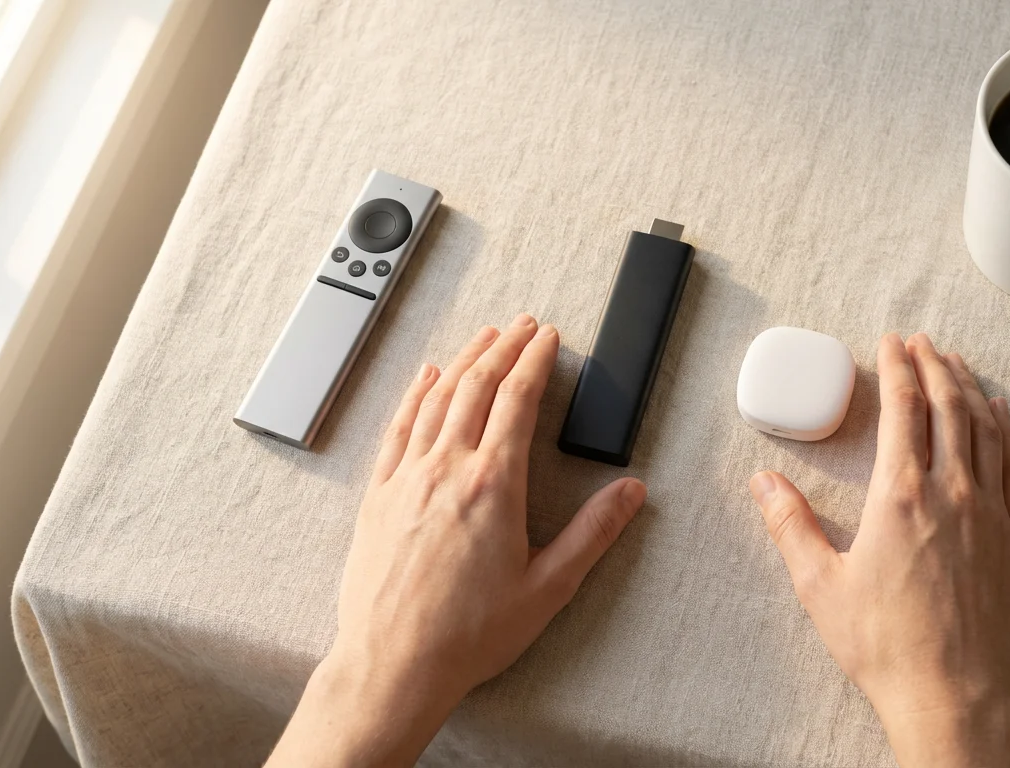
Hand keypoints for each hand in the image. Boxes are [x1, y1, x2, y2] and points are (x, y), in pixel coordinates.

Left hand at [267, 314, 646, 766]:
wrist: (393, 664)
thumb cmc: (469, 634)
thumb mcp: (549, 587)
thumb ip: (593, 533)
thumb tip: (630, 492)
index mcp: (493, 484)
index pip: (517, 400)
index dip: (535, 361)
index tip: (548, 337)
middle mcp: (447, 469)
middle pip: (476, 387)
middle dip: (503, 347)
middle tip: (522, 325)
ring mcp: (407, 479)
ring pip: (436, 399)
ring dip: (463, 361)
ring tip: (482, 338)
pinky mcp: (379, 496)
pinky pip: (398, 429)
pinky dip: (414, 395)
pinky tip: (424, 378)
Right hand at [749, 332, 1009, 766]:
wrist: (953, 694)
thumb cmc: (884, 645)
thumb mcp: (819, 585)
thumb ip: (790, 525)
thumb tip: (763, 482)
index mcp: (899, 496)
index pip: (902, 409)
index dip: (897, 368)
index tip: (891, 342)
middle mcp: (950, 492)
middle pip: (948, 406)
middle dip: (934, 365)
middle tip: (923, 341)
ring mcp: (990, 512)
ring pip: (984, 429)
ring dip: (969, 388)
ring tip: (956, 364)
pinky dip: (1007, 431)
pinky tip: (1000, 414)